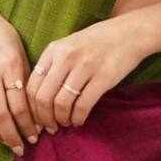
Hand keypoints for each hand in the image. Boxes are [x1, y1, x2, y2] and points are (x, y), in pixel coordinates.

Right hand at [0, 0, 42, 156]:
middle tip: (21, 147)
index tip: (35, 135)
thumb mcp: (21, 54)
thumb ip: (26, 81)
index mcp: (9, 63)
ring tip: (5, 143)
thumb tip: (38, 115)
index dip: (27, 124)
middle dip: (11, 135)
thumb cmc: (3, 39)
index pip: (19, 103)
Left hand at [26, 16, 146, 132]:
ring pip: (62, 103)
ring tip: (66, 123)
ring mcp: (85, 66)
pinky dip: (78, 118)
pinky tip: (79, 120)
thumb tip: (38, 100)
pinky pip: (83, 105)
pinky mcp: (103, 77)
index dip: (31, 108)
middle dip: (44, 118)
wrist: (129, 33)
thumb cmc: (97, 42)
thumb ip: (53, 66)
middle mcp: (66, 57)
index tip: (36, 119)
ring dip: (62, 119)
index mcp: (53, 50)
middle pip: (43, 97)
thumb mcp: (69, 46)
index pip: (31, 85)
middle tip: (50, 127)